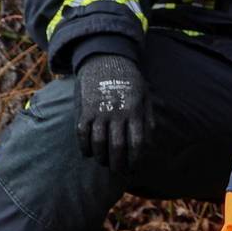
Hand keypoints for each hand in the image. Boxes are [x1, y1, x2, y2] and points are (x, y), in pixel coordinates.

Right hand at [75, 53, 150, 170]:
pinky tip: (88, 152)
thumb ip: (147, 120)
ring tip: (103, 162)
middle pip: (117, 147)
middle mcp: (117, 113)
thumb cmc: (129, 80)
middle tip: (118, 171)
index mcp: (134, 111)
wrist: (105, 58)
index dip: (135, 160)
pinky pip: (82, 133)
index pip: (136, 143)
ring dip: (101, 158)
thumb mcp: (145, 97)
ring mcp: (99, 111)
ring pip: (98, 143)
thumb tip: (149, 145)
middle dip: (118, 164)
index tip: (134, 168)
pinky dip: (84, 146)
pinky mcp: (84, 109)